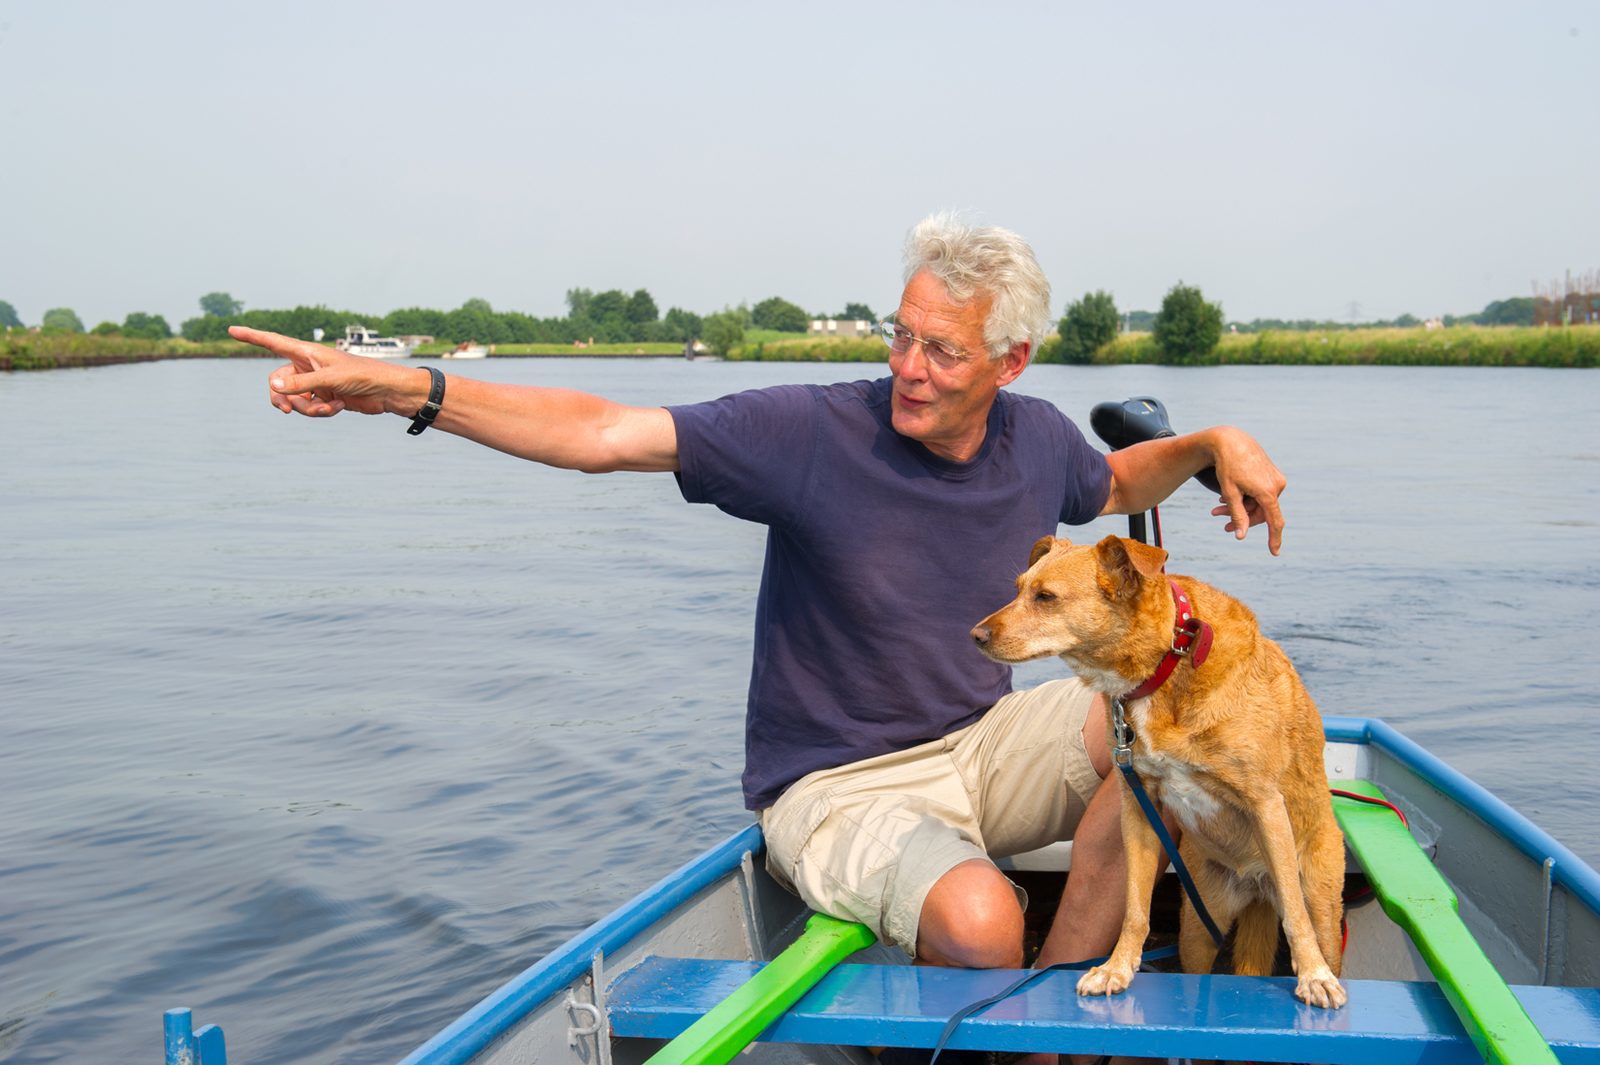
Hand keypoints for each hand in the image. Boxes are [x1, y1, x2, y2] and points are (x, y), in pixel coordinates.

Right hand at [233, 326, 402, 417]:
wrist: (386, 393)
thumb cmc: (363, 376)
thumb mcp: (330, 379)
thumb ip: (300, 383)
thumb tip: (271, 385)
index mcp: (307, 352)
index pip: (273, 342)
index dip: (252, 336)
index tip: (231, 329)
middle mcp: (307, 365)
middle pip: (277, 382)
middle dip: (281, 398)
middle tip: (286, 411)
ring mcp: (314, 382)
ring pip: (294, 399)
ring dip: (308, 408)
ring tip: (330, 407)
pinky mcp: (323, 397)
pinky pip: (309, 408)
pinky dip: (320, 412)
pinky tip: (338, 408)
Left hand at [1205, 426, 1286, 554]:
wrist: (1230, 440)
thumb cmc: (1227, 466)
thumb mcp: (1229, 493)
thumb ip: (1237, 515)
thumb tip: (1241, 536)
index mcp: (1268, 491)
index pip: (1274, 521)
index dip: (1274, 538)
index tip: (1274, 553)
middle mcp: (1277, 485)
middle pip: (1262, 513)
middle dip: (1242, 518)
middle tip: (1221, 523)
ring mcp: (1276, 479)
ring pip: (1260, 503)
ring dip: (1241, 508)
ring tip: (1218, 508)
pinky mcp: (1273, 474)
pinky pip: (1261, 493)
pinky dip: (1247, 498)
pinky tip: (1228, 497)